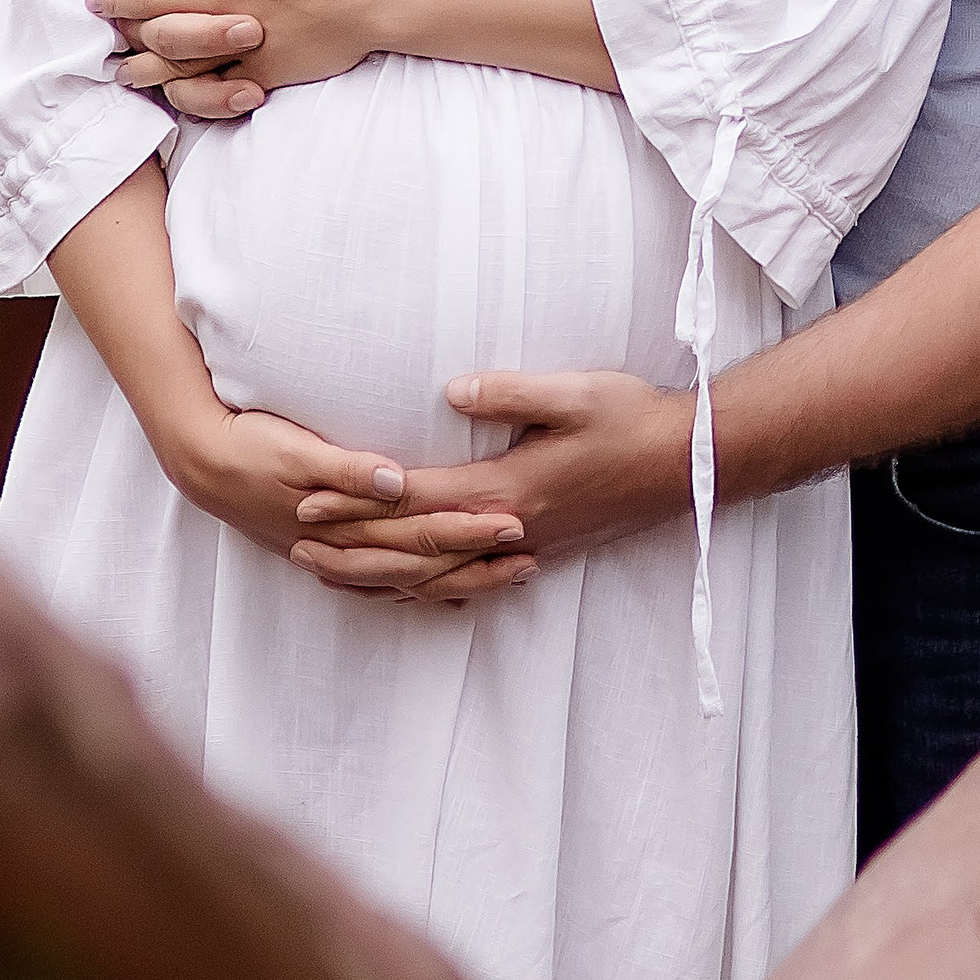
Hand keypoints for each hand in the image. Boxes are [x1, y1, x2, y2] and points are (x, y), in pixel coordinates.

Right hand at [160, 395, 537, 600]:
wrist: (201, 464)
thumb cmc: (252, 446)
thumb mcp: (297, 449)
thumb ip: (349, 467)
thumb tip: (399, 481)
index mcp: (347, 520)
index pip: (421, 532)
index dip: (469, 530)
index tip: (515, 523)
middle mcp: (348, 547)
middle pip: (425, 563)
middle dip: (478, 562)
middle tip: (531, 555)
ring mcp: (339, 556)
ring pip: (410, 581)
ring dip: (459, 580)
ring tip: (509, 576)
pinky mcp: (330, 552)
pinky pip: (383, 583)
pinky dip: (417, 590)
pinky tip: (447, 595)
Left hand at [290, 371, 693, 589]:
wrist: (686, 464)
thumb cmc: (631, 418)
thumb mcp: (574, 392)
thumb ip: (510, 393)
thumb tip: (450, 391)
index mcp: (507, 490)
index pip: (415, 499)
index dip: (358, 498)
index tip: (308, 493)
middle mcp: (507, 529)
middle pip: (413, 547)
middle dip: (350, 543)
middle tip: (294, 538)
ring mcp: (522, 548)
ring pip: (434, 575)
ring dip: (376, 573)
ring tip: (327, 569)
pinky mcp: (537, 551)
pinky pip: (464, 582)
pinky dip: (422, 587)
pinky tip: (402, 586)